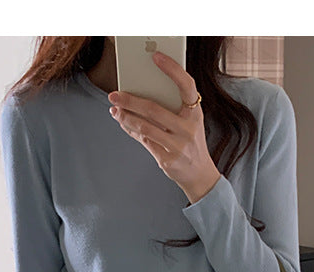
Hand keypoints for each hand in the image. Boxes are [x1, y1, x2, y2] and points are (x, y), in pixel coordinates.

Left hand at [107, 51, 220, 203]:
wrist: (200, 174)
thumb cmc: (190, 142)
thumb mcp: (187, 122)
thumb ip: (171, 108)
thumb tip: (141, 91)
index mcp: (196, 113)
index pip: (187, 85)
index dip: (173, 69)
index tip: (156, 56)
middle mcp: (189, 128)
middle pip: (154, 109)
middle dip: (130, 100)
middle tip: (114, 94)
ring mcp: (178, 145)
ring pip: (145, 127)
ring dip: (126, 117)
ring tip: (115, 109)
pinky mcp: (168, 159)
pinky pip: (144, 141)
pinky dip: (131, 130)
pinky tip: (122, 123)